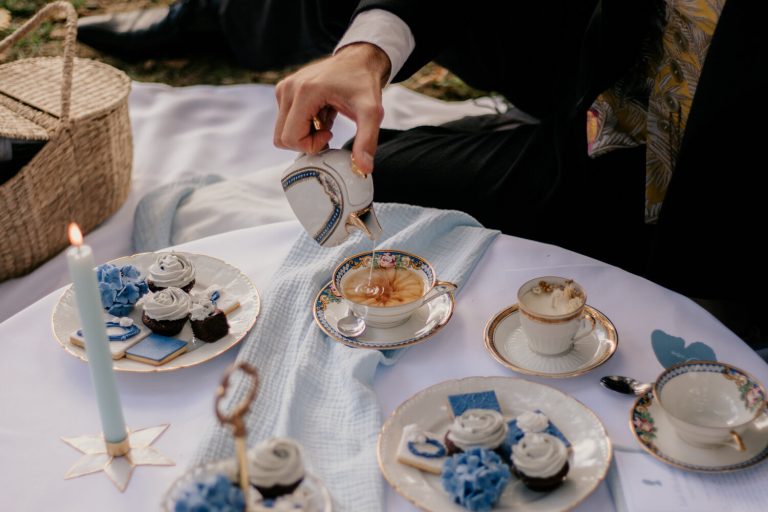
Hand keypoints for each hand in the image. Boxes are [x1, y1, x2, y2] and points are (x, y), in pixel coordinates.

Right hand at [274, 43, 390, 173]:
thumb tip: (363, 169)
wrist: (359, 59)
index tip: (330, 134)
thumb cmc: (364, 83)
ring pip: (283, 131)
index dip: (311, 145)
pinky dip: (303, 124)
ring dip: (306, 133)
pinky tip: (321, 112)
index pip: (290, 138)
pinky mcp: (285, 90)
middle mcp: (288, 88)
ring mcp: (284, 88)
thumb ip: (367, 141)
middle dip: (306, 142)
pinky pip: (286, 120)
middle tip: (328, 130)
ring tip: (326, 118)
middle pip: (282, 138)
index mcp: (304, 92)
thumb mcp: (371, 113)